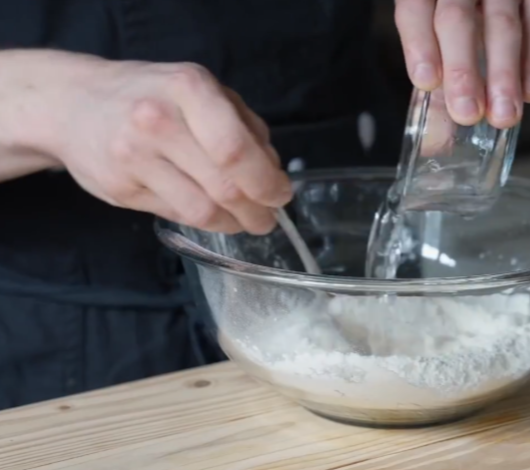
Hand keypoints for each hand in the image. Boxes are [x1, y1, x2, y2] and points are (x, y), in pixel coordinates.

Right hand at [6, 50, 289, 233]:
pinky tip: (211, 213)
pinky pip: (176, 214)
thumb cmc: (150, 95)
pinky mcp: (119, 188)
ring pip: (202, 210)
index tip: (281, 195)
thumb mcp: (200, 90)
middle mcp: (157, 121)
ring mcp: (134, 157)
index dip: (266, 182)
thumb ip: (242, 125)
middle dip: (256, 211)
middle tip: (267, 220)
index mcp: (189, 89)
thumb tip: (272, 170)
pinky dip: (203, 220)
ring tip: (244, 222)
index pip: (236, 150)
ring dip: (233, 223)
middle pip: (224, 186)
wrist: (74, 103)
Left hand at [395, 0, 529, 128]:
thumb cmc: (455, 9)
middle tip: (467, 112)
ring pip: (503, 23)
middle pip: (457, 19)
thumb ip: (435, 76)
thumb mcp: (437, 32)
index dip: (419, 45)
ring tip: (503, 114)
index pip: (415, 10)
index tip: (427, 82)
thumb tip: (435, 142)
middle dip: (462, 70)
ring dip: (504, 73)